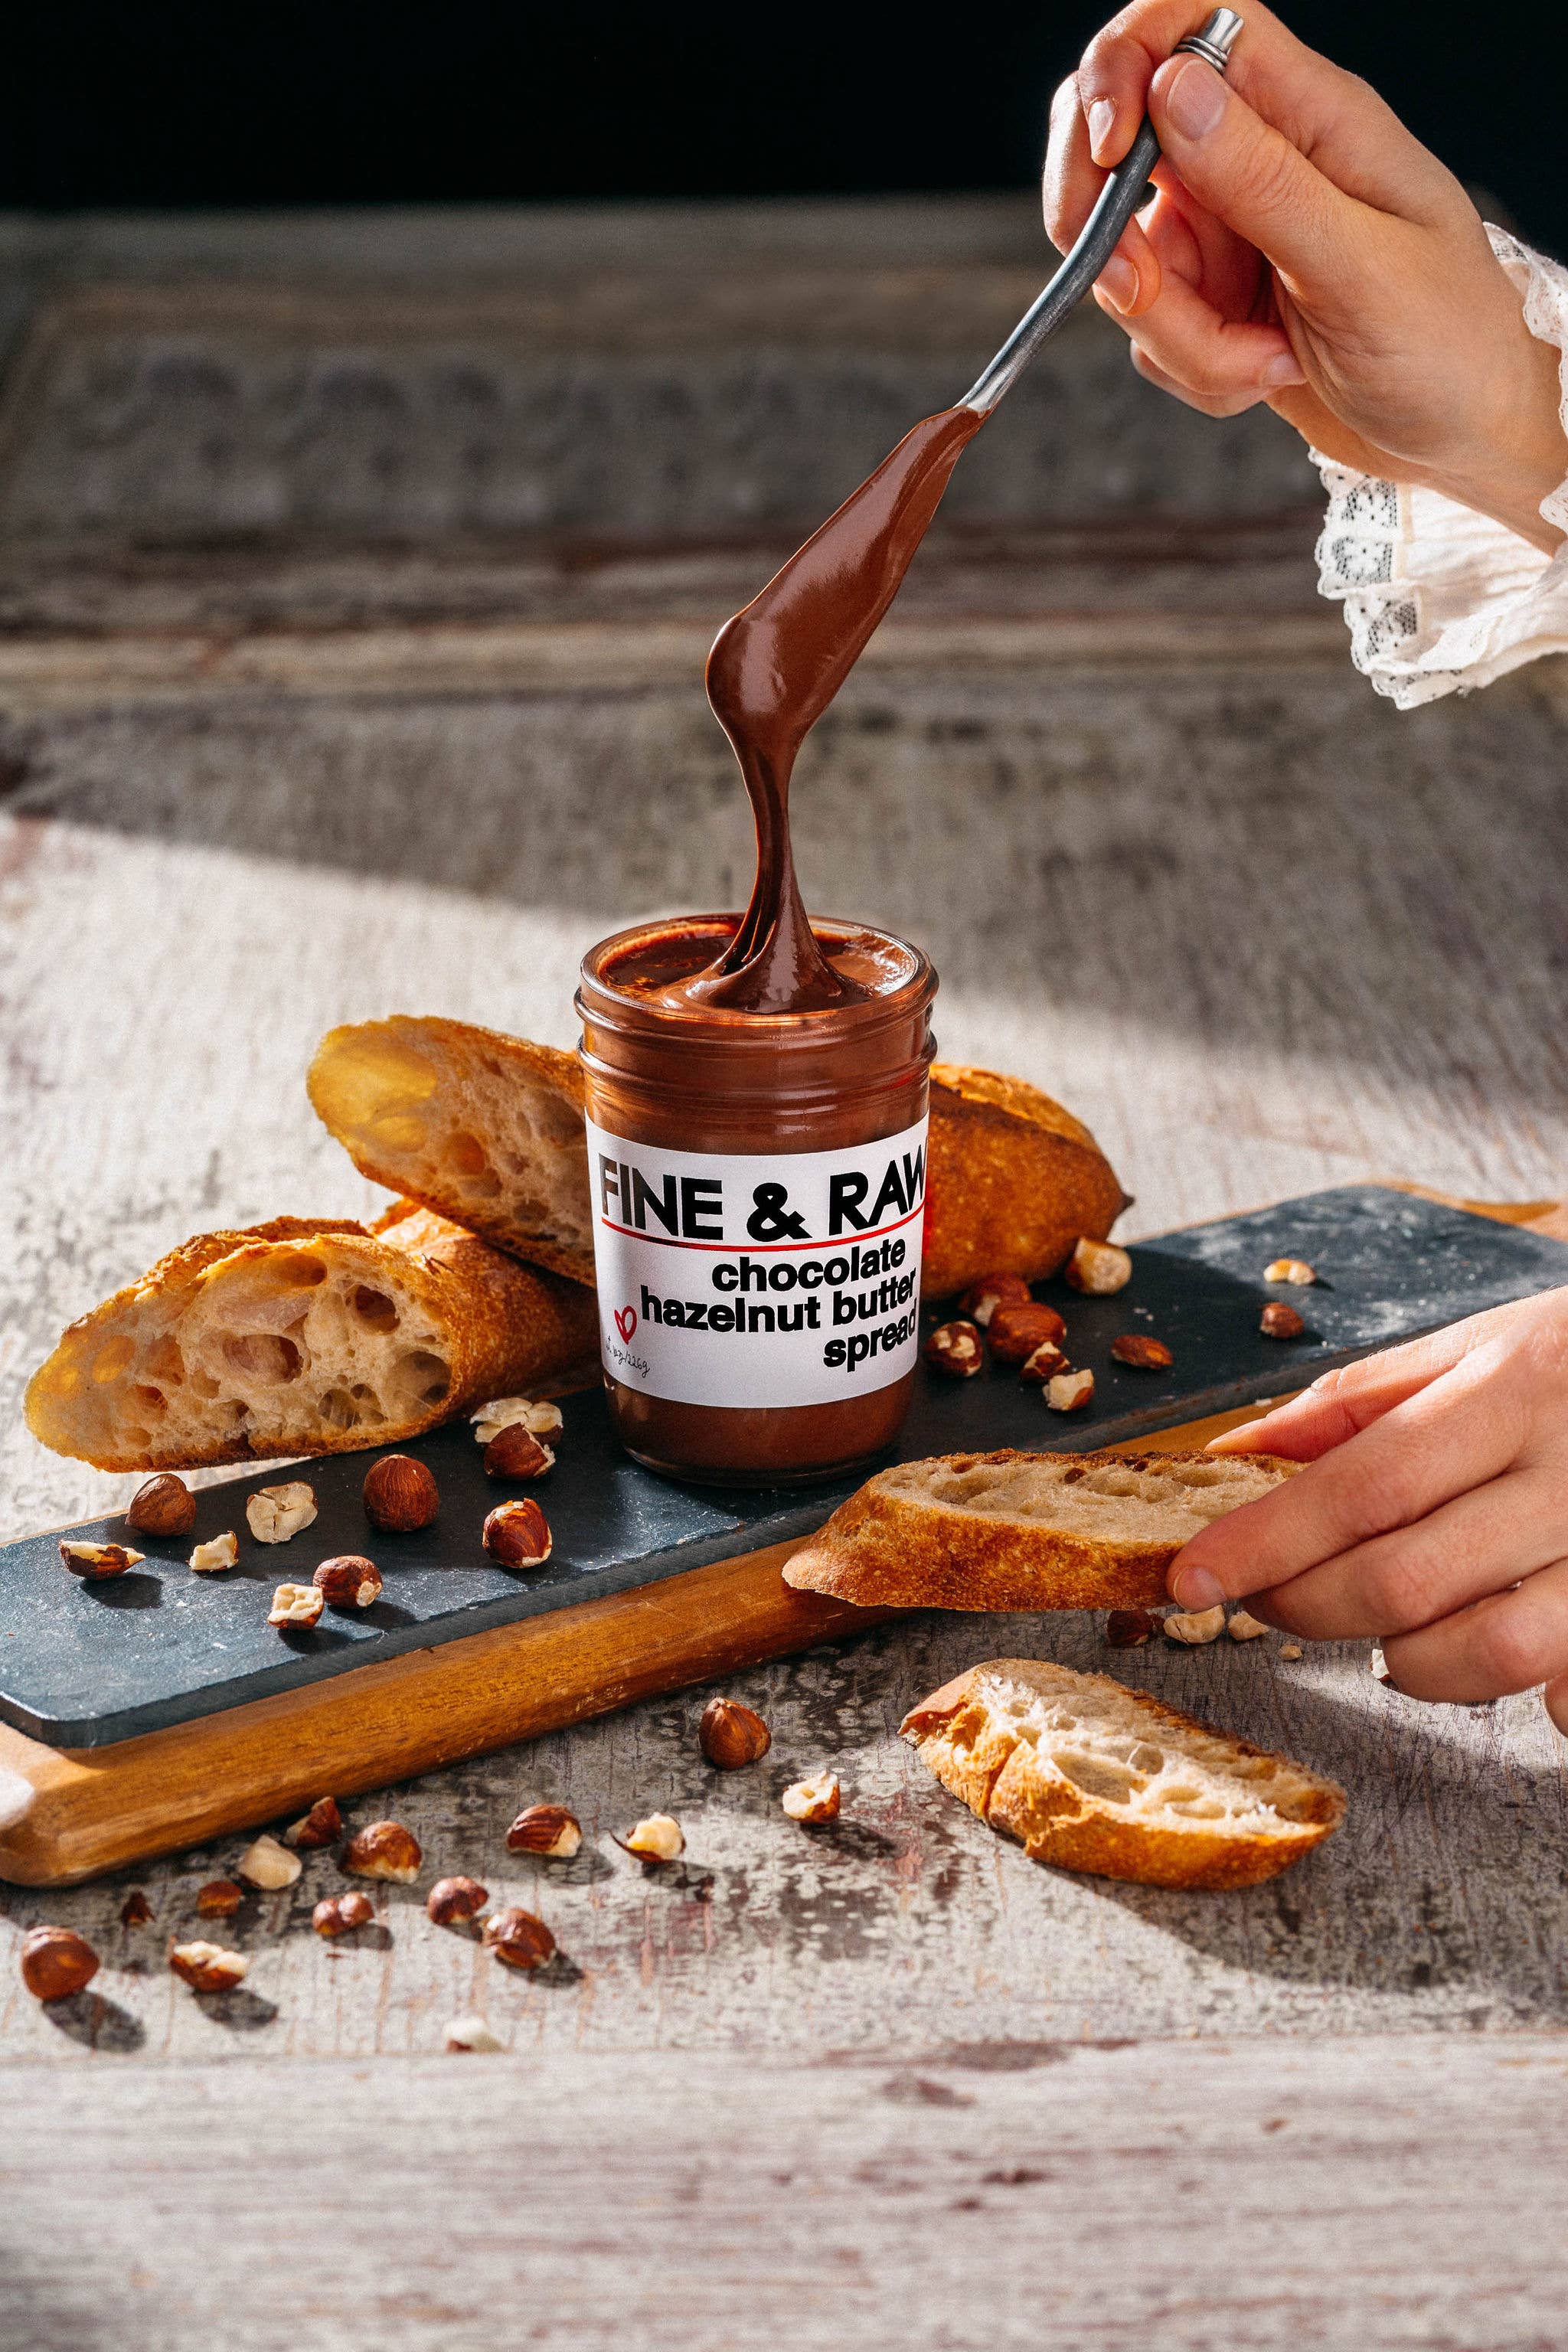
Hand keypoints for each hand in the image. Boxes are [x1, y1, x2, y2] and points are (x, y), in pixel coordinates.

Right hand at [1042, 1, 1566, 551]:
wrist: (1469, 432)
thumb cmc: (1450, 342)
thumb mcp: (1360, 263)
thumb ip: (1264, 179)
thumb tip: (1173, 87)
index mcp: (1310, 116)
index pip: (1189, 26)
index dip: (1124, 67)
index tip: (1108, 151)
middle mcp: (1260, 163)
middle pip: (1124, 139)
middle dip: (1103, 219)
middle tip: (1137, 289)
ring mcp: (1232, 234)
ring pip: (1130, 257)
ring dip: (1174, 330)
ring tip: (1262, 362)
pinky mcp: (1216, 303)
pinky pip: (1151, 328)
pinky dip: (1192, 368)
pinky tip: (1263, 377)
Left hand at [1167, 1290, 1567, 1735]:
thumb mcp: (1478, 1343)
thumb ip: (1359, 1399)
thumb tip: (1240, 1451)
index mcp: (1516, 1391)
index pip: (1364, 1483)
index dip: (1267, 1539)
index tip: (1194, 1574)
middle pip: (1408, 1577)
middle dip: (1307, 1605)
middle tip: (1269, 1597)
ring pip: (1489, 1651)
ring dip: (1408, 1659)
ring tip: (1385, 1631)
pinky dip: (1518, 1690)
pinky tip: (1486, 1645)